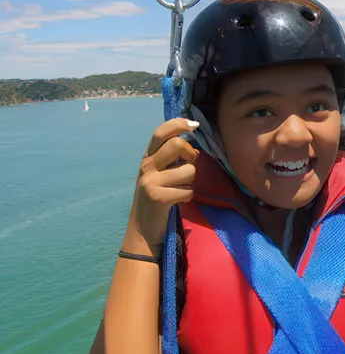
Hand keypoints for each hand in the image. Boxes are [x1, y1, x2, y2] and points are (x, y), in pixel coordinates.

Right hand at [129, 118, 199, 252]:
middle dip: (191, 155)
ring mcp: (151, 182)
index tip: (194, 125)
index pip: (160, 133)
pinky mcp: (159, 197)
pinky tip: (177, 201)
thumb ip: (171, 158)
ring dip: (191, 182)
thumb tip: (193, 144)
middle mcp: (146, 166)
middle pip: (178, 145)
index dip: (177, 124)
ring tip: (179, 189)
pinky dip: (188, 197)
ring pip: (189, 170)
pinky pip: (188, 190)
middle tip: (188, 166)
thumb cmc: (157, 198)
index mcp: (148, 158)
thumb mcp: (159, 174)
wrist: (142, 229)